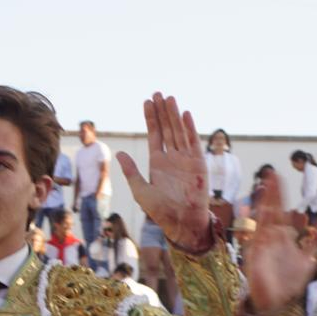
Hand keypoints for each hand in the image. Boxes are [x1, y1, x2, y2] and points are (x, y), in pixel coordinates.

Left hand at [116, 93, 209, 251]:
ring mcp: (185, 159)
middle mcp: (172, 157)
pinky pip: (193, 142)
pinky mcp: (198, 163)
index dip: (151, 118)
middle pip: (166, 129)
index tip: (147, 102)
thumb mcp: (141, 190)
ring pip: (178, 131)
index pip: (154, 135)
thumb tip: (119, 153)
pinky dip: (189, 127)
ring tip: (168, 98)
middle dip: (162, 111)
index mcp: (158, 162)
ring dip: (173, 115)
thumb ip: (131, 171)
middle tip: (157, 93)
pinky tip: (184, 114)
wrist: (182, 222)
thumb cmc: (161, 211)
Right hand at [245, 172, 315, 311]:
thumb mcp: (306, 262)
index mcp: (281, 237)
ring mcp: (262, 245)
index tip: (279, 177)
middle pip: (271, 209)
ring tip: (266, 184)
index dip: (279, 194)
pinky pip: (253, 237)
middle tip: (272, 173)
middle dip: (272, 193)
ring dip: (264, 202)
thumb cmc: (288, 284)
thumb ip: (313, 243)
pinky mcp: (255, 255)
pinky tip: (250, 209)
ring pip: (263, 218)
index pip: (280, 210)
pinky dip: (252, 223)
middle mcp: (270, 237)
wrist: (276, 304)